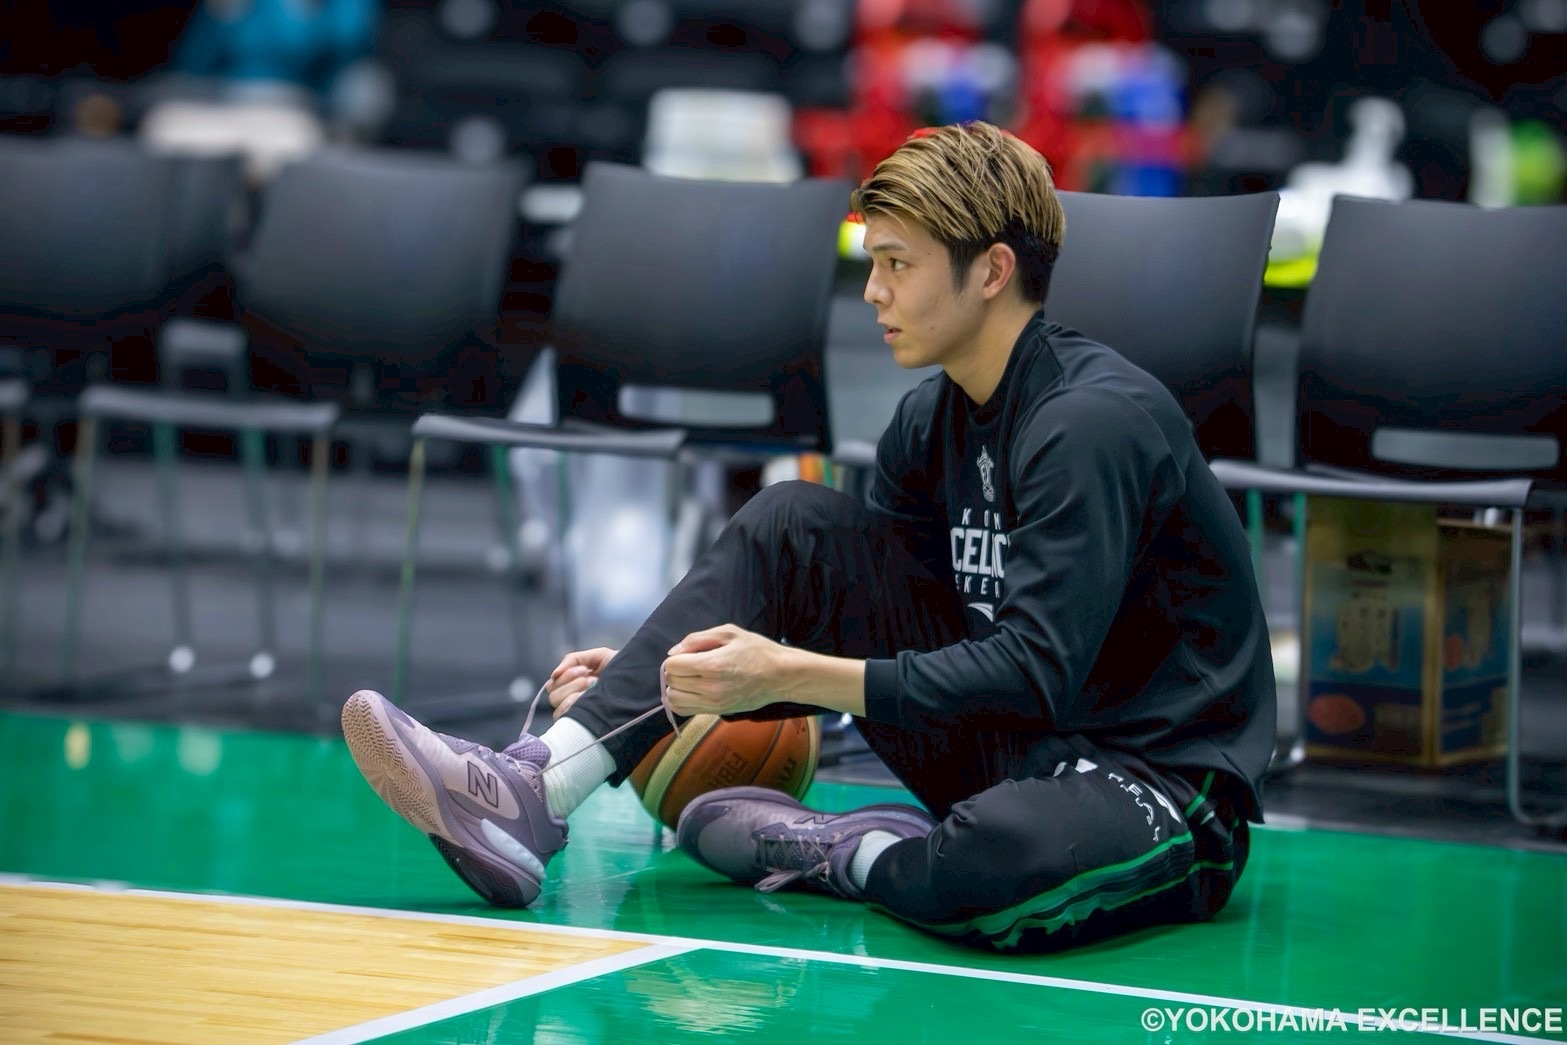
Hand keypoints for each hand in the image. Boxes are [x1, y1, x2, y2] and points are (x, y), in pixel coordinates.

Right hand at [546, 647, 616, 718]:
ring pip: (557, 705)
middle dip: (571, 683)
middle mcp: (572, 698)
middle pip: (552, 695)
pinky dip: (573, 706)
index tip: (585, 670)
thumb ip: (573, 659)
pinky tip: (588, 699)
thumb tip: (554, 673)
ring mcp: (577, 711)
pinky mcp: (584, 720)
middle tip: (590, 679)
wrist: (638, 679)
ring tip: (592, 687)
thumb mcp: (598, 656)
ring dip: (573, 693)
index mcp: (573, 683)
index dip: (566, 675)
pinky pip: (565, 717)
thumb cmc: (620, 667)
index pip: (553, 683)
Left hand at [661, 624, 789, 716]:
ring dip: (676, 688)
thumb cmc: (758, 650)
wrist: (781, 676)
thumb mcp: (729, 633)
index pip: (672, 666)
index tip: (688, 654)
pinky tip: (693, 691)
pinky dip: (682, 701)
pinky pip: (685, 711)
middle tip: (690, 665)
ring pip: (674, 700)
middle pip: (671, 683)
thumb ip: (697, 639)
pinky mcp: (718, 712)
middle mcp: (710, 688)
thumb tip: (673, 652)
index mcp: (711, 665)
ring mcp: (714, 703)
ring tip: (690, 679)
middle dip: (675, 672)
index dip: (676, 658)